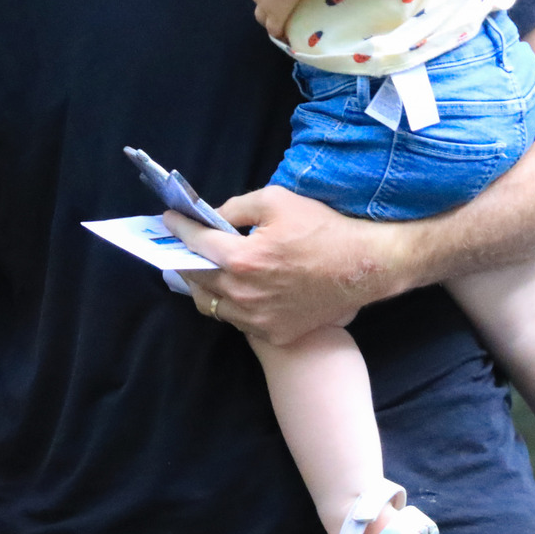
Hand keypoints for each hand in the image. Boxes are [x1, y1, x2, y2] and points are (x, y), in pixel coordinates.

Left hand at [168, 187, 409, 344]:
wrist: (365, 267)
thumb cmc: (323, 229)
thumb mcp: (277, 200)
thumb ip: (236, 207)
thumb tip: (211, 217)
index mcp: (241, 258)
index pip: (195, 243)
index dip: (178, 228)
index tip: (169, 220)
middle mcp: (244, 292)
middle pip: (195, 277)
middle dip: (183, 258)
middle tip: (179, 247)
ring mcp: (258, 318)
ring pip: (212, 304)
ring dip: (203, 285)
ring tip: (202, 270)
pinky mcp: (273, 332)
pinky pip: (238, 320)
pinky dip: (231, 304)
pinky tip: (235, 289)